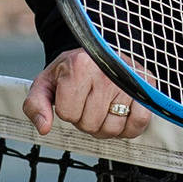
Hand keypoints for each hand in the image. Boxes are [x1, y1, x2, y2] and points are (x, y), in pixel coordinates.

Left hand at [23, 48, 151, 139]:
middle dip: (86, 120)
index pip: (68, 113)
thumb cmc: (71, 71)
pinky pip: (140, 122)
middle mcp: (105, 72)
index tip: (72, 96)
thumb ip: (35, 104)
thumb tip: (44, 128)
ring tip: (104, 105)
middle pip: (90, 124)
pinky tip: (122, 113)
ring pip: (113, 128)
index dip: (68, 111)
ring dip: (106, 125)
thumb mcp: (46, 82)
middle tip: (88, 102)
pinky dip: (130, 127)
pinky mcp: (147, 87)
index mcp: (78, 66)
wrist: (99, 53)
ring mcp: (128, 80)